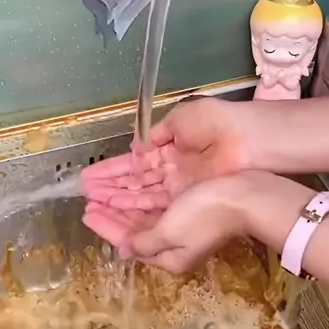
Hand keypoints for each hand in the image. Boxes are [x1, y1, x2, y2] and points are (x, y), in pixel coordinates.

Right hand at [81, 97, 254, 212]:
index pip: (135, 162)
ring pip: (139, 196)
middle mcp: (170, 171)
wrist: (244, 140)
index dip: (112, 169)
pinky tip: (113, 209)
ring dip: (115, 199)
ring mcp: (177, 188)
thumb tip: (138, 147)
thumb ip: (157, 134)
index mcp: (169, 148)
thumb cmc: (215, 123)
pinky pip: (153, 205)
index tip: (90, 176)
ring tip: (90, 203)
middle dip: (109, 188)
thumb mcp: (180, 119)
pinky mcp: (184, 201)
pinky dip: (133, 207)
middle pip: (134, 183)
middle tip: (84, 193)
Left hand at [83, 176, 250, 272]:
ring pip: (144, 219)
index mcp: (168, 257)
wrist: (245, 196)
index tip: (87, 212)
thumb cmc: (205, 215)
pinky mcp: (191, 212)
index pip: (128, 243)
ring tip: (102, 194)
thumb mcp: (169, 232)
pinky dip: (140, 201)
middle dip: (111, 216)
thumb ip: (144, 241)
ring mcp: (183, 229)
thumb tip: (124, 250)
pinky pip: (156, 209)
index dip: (106, 227)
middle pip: (134, 231)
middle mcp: (174, 246)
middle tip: (89, 200)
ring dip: (122, 206)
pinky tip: (130, 192)